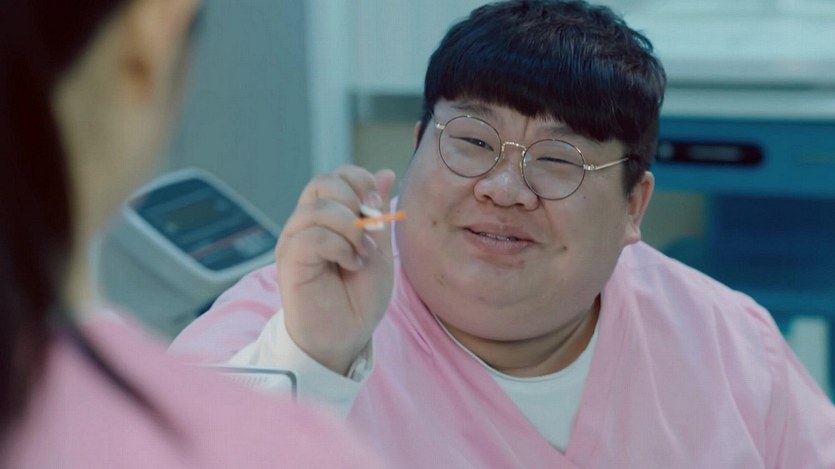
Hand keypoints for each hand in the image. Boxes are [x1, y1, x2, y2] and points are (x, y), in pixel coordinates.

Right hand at [276, 165, 396, 374]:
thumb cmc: (360, 297)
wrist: (347, 336)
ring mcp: (295, 240)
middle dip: (355, 200)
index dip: (360, 181)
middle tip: (372, 231)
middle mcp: (307, 223)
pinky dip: (339, 246)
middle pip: (322, 182)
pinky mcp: (290, 261)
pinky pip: (312, 236)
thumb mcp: (379, 248)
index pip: (337, 176)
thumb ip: (378, 213)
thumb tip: (386, 172)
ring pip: (318, 208)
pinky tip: (350, 264)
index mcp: (328, 216)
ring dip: (351, 229)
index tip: (378, 207)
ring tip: (363, 255)